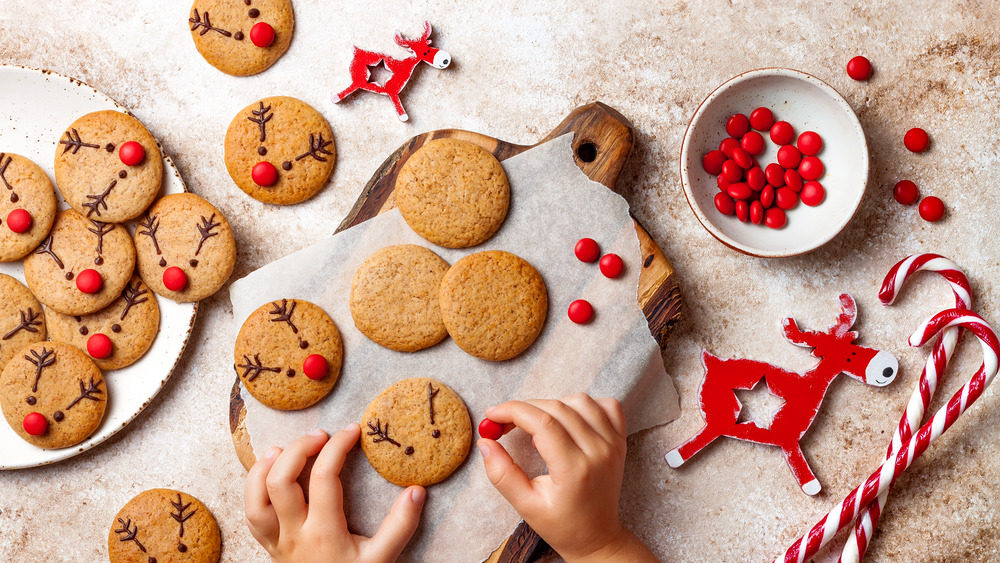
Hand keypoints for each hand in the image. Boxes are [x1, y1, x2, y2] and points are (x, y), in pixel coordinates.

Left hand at [245, 425, 425, 562]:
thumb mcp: (382, 559)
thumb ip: (400, 525)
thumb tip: (417, 490)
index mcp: (324, 532)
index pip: (325, 477)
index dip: (338, 447)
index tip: (353, 431)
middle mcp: (294, 534)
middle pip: (281, 480)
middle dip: (299, 448)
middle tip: (321, 435)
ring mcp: (276, 541)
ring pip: (255, 497)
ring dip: (266, 466)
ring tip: (284, 448)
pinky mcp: (268, 546)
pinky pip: (250, 514)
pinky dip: (254, 488)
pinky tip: (268, 472)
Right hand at [478, 394, 657, 561]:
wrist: (597, 537)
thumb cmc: (562, 525)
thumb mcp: (526, 506)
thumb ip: (502, 473)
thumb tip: (485, 441)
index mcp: (575, 469)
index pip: (542, 423)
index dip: (513, 411)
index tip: (492, 414)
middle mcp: (598, 452)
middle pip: (557, 408)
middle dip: (524, 408)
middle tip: (503, 421)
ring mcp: (613, 444)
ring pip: (580, 401)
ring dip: (551, 404)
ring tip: (534, 423)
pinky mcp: (620, 441)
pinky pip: (607, 406)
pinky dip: (584, 405)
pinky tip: (567, 418)